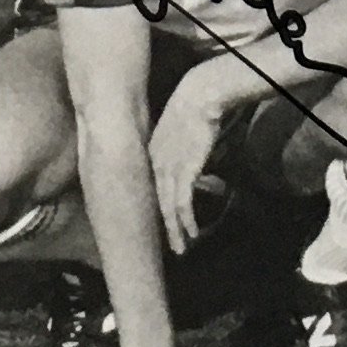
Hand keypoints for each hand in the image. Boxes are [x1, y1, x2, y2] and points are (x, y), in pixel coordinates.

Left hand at [149, 68, 239, 252]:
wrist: (199, 96)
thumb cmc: (191, 109)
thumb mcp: (177, 132)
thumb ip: (176, 149)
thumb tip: (184, 161)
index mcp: (150, 156)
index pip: (147, 191)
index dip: (153, 211)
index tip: (157, 227)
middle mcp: (155, 166)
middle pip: (155, 204)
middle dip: (161, 228)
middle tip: (166, 247)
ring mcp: (168, 170)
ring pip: (168, 209)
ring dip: (175, 231)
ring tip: (180, 249)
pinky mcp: (184, 172)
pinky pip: (183, 204)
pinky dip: (187, 221)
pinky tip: (192, 233)